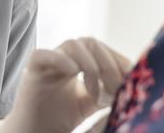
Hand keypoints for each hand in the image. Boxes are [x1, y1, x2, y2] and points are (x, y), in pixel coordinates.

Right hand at [0, 37, 130, 132]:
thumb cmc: (59, 120)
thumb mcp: (90, 104)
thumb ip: (107, 91)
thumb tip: (131, 84)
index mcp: (77, 64)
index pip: (101, 49)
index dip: (118, 61)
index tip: (130, 82)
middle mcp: (63, 59)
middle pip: (90, 42)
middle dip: (108, 64)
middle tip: (115, 89)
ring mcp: (47, 64)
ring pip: (72, 44)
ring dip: (90, 66)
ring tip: (93, 92)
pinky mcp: (32, 72)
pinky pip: (43, 54)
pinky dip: (60, 60)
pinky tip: (73, 74)